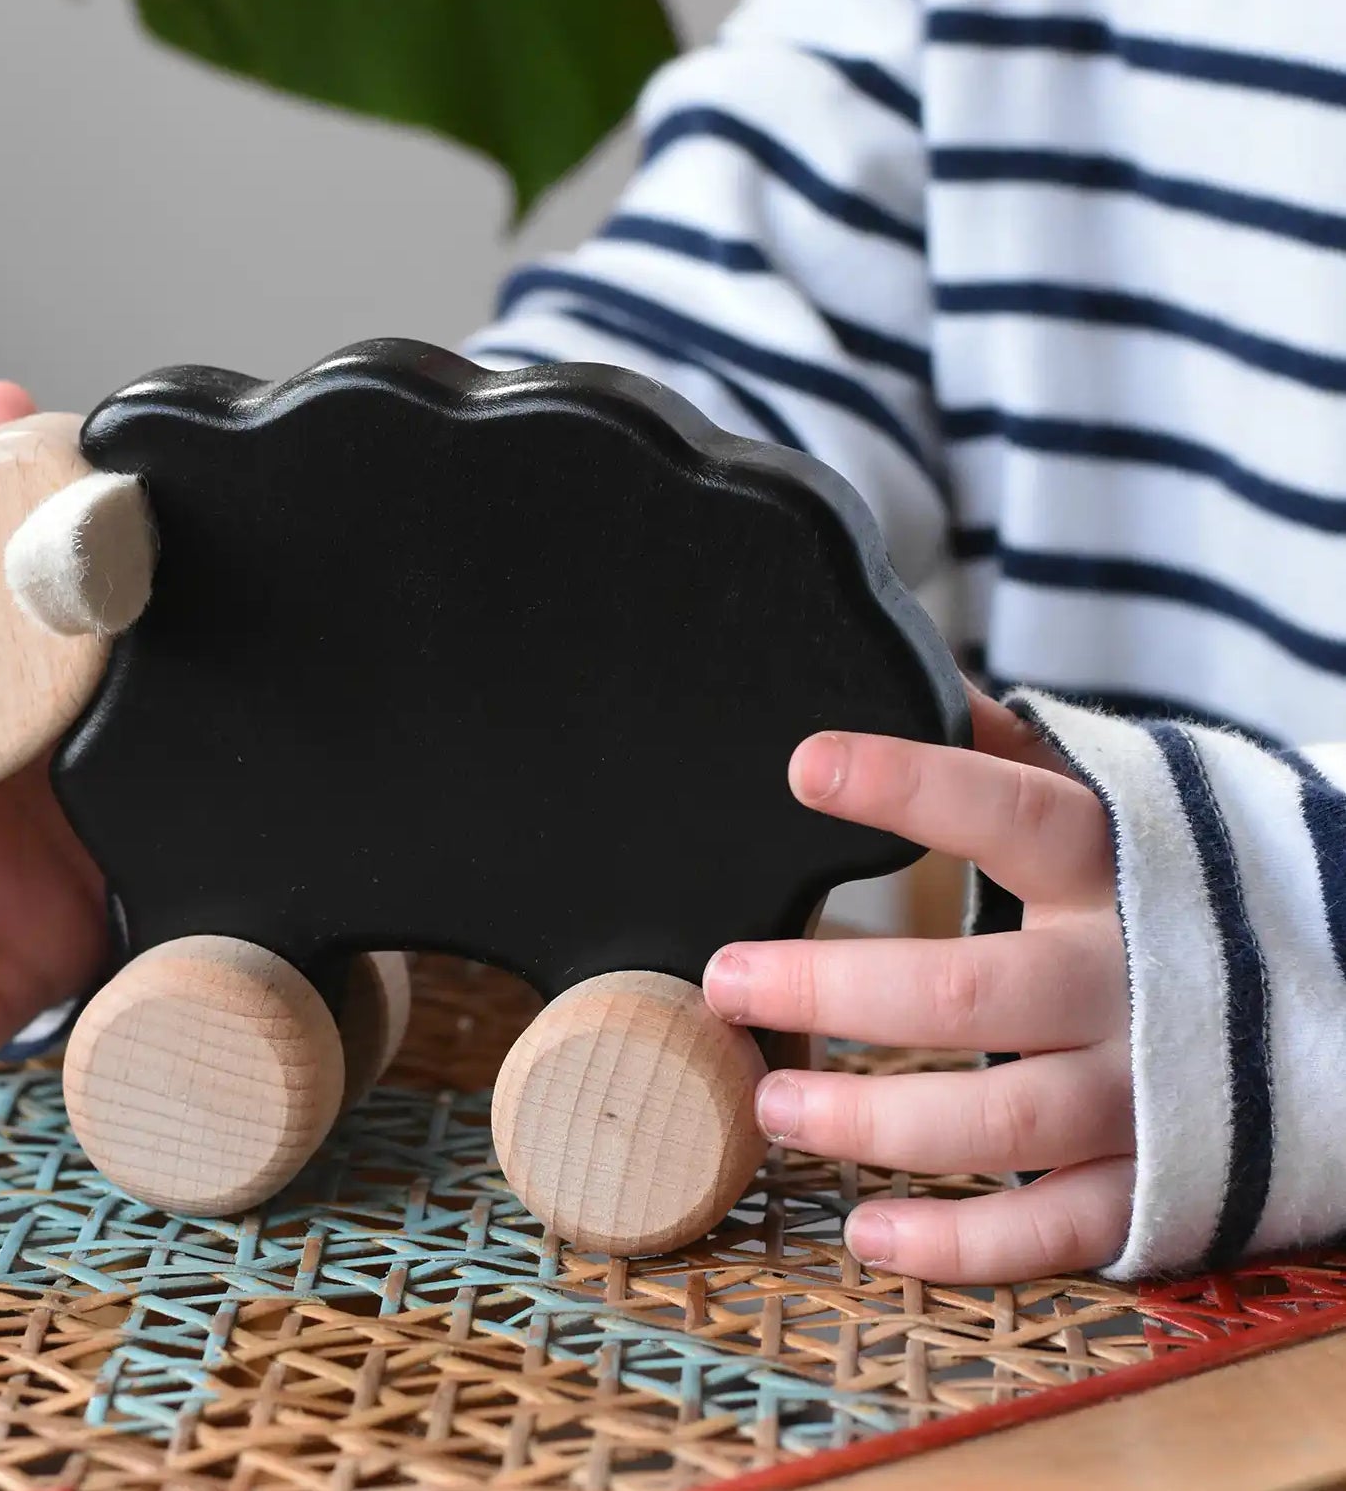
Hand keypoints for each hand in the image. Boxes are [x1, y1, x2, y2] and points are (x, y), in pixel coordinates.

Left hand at [704, 685, 1131, 1282]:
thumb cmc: (1192, 884)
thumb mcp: (1120, 800)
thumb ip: (1011, 750)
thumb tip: (909, 671)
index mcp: (1118, 865)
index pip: (1006, 813)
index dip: (906, 787)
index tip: (803, 767)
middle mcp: (1131, 977)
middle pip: (968, 992)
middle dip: (833, 986)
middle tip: (725, 979)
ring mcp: (1152, 1088)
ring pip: (999, 1121)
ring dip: (871, 1121)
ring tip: (770, 1102)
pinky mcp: (1168, 1180)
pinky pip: (1061, 1228)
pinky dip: (965, 1247)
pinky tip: (871, 1233)